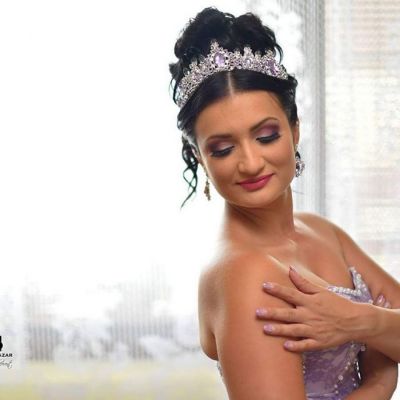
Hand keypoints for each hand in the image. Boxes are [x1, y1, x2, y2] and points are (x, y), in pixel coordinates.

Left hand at [255, 266, 389, 351]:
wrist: (356, 321)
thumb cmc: (336, 304)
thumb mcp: (321, 291)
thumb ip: (304, 282)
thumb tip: (290, 269)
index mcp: (310, 301)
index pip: (290, 294)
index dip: (277, 290)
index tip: (264, 286)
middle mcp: (310, 315)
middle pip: (288, 314)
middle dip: (272, 313)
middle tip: (257, 312)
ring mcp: (315, 330)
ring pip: (294, 330)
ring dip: (280, 330)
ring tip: (265, 329)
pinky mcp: (320, 342)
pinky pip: (306, 346)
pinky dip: (297, 346)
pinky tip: (285, 346)